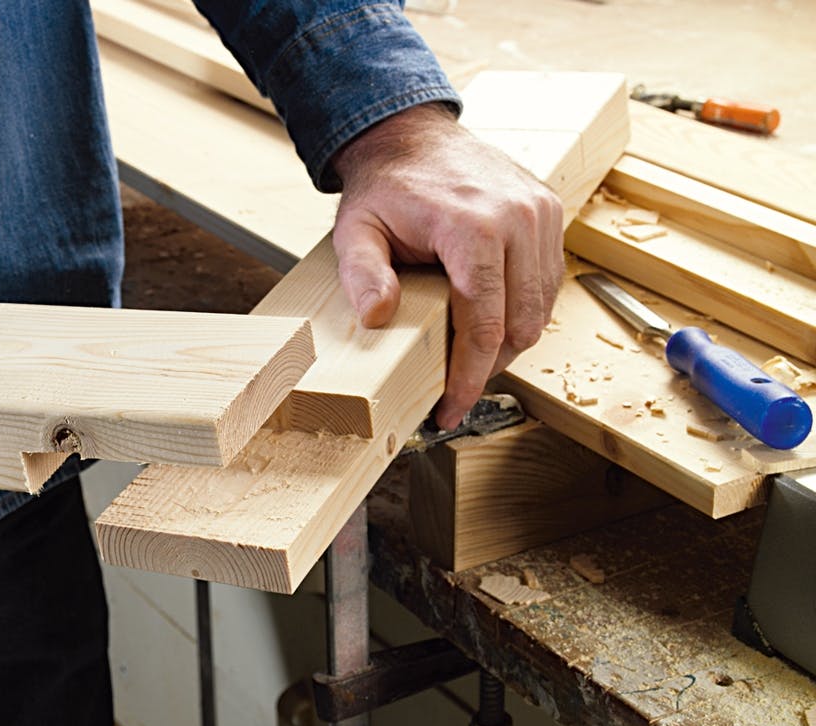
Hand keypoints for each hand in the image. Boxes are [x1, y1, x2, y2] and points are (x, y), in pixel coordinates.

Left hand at [331, 103, 563, 429]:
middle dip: (488, 368)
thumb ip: (362, 276)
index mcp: (473, 227)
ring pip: (541, 310)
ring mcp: (541, 213)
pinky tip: (491, 325)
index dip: (468, 378)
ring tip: (470, 361)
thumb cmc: (384, 188)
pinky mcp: (550, 212)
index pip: (484, 325)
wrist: (411, 135)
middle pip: (520, 325)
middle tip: (454, 390)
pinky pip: (548, 282)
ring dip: (509, 345)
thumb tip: (376, 319)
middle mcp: (519, 218)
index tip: (451, 410)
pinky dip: (523, 312)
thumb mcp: (355, 233)